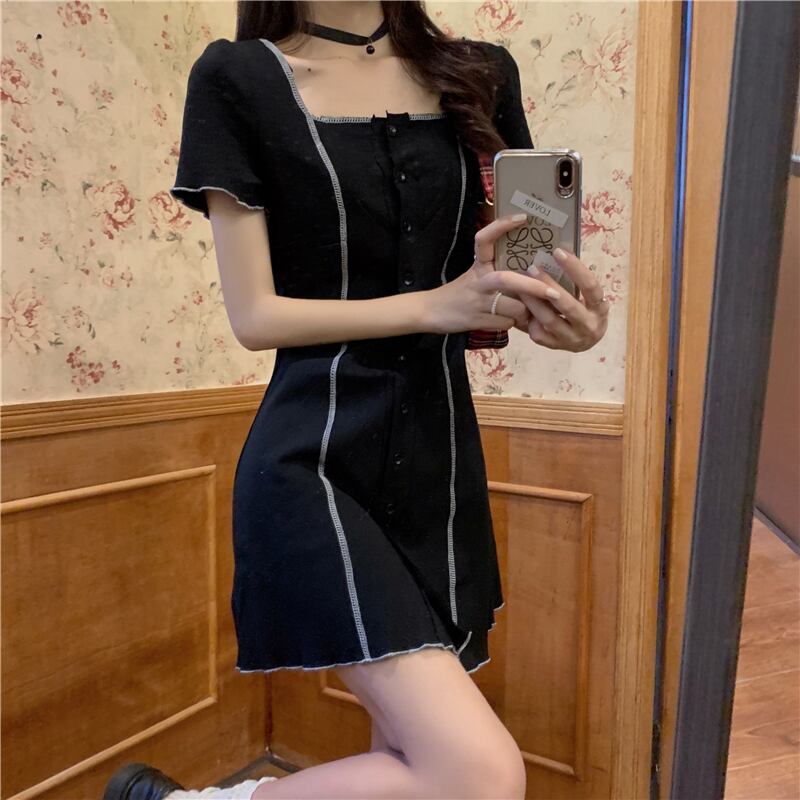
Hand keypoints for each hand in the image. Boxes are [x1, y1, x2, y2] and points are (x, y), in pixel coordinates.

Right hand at [420, 213, 548, 334]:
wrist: (430, 311)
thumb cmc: (459, 293)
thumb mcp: (475, 277)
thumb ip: (500, 275)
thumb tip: (533, 277)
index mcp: (478, 265)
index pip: (484, 239)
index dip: (502, 226)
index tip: (523, 218)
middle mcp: (478, 281)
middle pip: (508, 280)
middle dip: (535, 288)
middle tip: (554, 294)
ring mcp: (477, 301)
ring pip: (513, 307)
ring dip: (526, 314)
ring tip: (529, 316)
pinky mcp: (476, 320)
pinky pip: (506, 323)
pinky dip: (514, 325)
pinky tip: (512, 324)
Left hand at [520, 246, 609, 350]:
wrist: (588, 340)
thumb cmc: (586, 309)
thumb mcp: (589, 296)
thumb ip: (576, 282)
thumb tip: (556, 252)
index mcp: (599, 309)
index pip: (590, 286)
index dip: (575, 268)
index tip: (558, 252)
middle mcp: (588, 327)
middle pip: (567, 306)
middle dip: (548, 286)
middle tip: (532, 268)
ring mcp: (572, 340)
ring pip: (549, 320)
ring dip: (533, 302)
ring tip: (520, 286)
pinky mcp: (556, 347)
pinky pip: (539, 334)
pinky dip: (530, 321)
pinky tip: (522, 309)